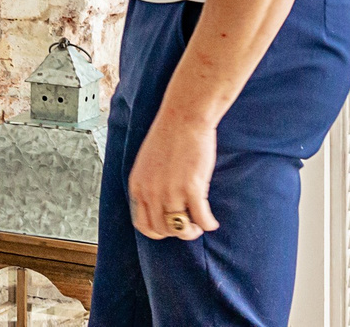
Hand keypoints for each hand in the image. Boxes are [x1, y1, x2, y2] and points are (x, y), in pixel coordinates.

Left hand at [128, 107, 218, 240]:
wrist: (183, 118)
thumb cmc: (168, 137)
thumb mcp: (147, 164)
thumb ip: (150, 185)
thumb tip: (160, 206)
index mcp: (138, 185)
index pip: (142, 224)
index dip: (158, 231)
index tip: (169, 228)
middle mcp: (151, 192)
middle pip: (162, 230)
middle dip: (176, 232)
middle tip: (188, 226)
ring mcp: (171, 192)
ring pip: (180, 229)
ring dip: (192, 231)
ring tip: (200, 224)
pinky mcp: (192, 188)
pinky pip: (201, 219)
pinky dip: (208, 224)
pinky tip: (212, 221)